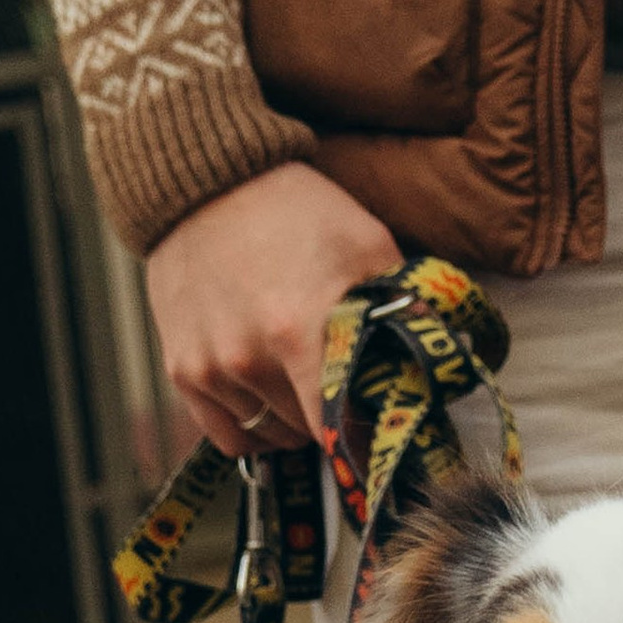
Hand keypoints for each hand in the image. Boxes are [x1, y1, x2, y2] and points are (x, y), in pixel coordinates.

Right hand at [144, 160, 400, 450]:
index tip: (383, 435)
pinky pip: (229, 435)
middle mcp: (248, 360)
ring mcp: (210, 369)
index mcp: (299, 332)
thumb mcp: (367, 243)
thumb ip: (403, 307)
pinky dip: (256, 429)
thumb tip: (440, 361)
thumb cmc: (297, 212)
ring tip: (305, 377)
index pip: (340, 430)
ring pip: (272, 436)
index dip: (367, 439)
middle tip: (347, 384)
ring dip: (295, 420)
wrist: (206, 183)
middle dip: (335, 416)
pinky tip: (273, 400)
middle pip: (309, 433)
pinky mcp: (182, 371)